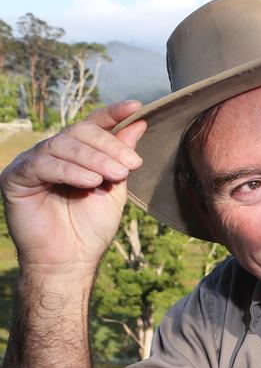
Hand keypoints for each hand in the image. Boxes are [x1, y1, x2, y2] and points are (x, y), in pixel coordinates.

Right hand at [0, 101, 146, 279]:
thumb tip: (138, 122)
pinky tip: (89, 181)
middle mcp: (53, 154)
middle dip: (108, 147)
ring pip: (62, 146)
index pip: (93, 125)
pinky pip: (42, 165)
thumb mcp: (115, 187)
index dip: (112, 114)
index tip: (135, 107)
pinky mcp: (15, 178)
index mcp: (77, 154)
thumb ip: (122, 156)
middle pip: (80, 133)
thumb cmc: (91, 227)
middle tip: (131, 166)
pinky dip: (68, 171)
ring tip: (113, 176)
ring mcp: (32, 163)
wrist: (70, 260)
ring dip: (93, 159)